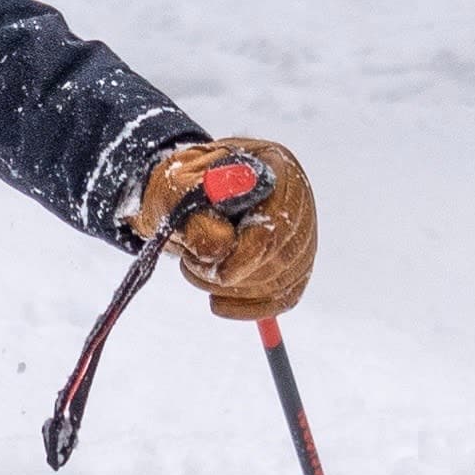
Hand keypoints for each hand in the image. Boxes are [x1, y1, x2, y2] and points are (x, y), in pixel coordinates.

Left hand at [135, 136, 315, 320]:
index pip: (278, 221)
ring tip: (196, 270)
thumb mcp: (174, 189)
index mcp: (272, 166)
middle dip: (236, 273)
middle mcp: (297, 197)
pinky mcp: (294, 260)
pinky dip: (252, 308)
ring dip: (235, 289)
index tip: (219, 273)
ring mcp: (301, 230)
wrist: (182, 190)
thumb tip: (219, 249)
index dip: (249, 254)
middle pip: (285, 255)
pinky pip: (285, 295)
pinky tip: (219, 304)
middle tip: (192, 265)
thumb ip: (194, 214)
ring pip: (284, 279)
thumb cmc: (179, 185)